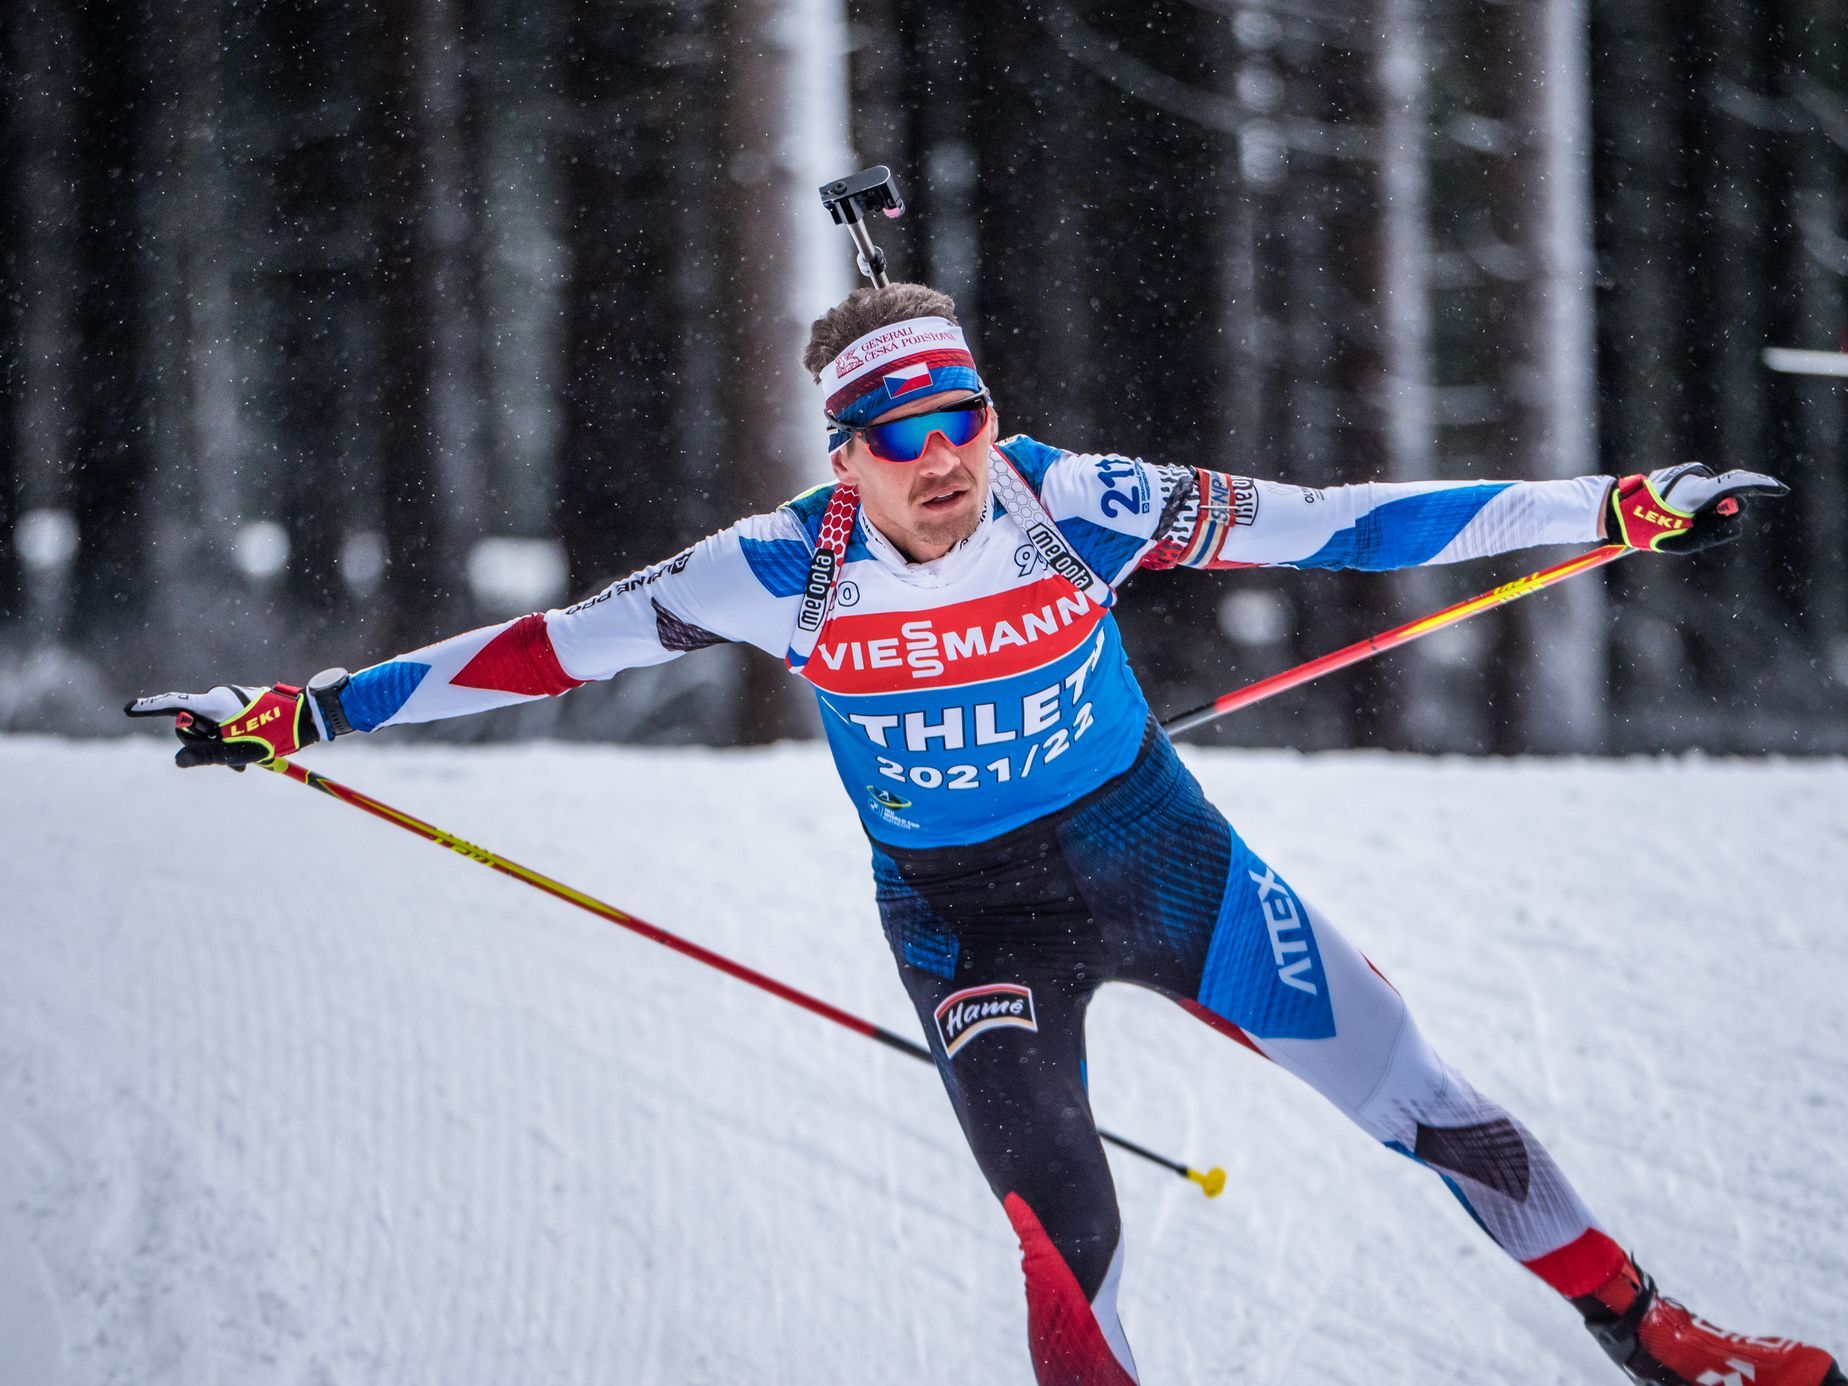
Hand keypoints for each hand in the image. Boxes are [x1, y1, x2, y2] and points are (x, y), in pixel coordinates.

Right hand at [124, 684, 318, 769]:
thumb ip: (206, 755)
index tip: (129, 710)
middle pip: (191, 725)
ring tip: (244, 763)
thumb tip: (178, 762)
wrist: (309, 717)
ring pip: (210, 730)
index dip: (150, 709)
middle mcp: (219, 698)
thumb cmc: (276, 732)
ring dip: (219, 748)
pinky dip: (229, 743)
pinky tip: (247, 759)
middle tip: (229, 763)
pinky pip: (224, 727)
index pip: (175, 705)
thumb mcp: (239, 750)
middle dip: (202, 745)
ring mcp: (230, 702)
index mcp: (214, 704)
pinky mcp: (241, 707)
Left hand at [1607, 464, 1787, 553]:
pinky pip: (1703, 498)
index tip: (1782, 491)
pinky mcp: (1683, 480)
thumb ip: (1717, 531)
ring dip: (1709, 516)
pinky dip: (1699, 511)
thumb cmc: (1649, 529)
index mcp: (1698, 492)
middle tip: (1704, 526)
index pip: (1739, 484)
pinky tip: (1678, 517)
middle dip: (1728, 513)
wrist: (1618, 512)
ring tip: (1681, 524)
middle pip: (1733, 497)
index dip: (1763, 487)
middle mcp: (1697, 480)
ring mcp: (1690, 478)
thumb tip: (1733, 515)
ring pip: (1717, 501)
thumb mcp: (1686, 540)